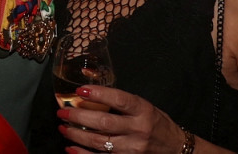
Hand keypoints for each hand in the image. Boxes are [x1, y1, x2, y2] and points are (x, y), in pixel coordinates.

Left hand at [57, 85, 191, 153]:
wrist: (175, 148)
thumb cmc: (156, 123)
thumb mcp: (144, 106)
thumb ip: (121, 100)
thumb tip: (89, 89)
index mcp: (143, 110)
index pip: (120, 100)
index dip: (99, 94)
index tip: (80, 90)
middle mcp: (139, 130)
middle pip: (105, 123)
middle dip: (80, 116)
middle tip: (63, 112)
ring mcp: (133, 149)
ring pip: (100, 143)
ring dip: (77, 135)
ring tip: (64, 128)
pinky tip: (71, 148)